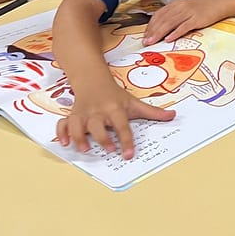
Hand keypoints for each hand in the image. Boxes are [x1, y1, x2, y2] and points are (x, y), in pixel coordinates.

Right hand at [55, 84, 175, 159]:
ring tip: (84, 149)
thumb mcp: (134, 103)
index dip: (126, 141)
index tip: (128, 155)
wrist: (94, 80)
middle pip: (97, 125)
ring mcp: (83, 114)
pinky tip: (64, 143)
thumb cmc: (115, 95)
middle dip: (102, 138)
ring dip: (78, 137)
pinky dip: (61, 133)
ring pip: (76, 124)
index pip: (122, 126)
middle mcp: (98, 112)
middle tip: (109, 150)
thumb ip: (153, 112)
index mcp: (115, 109)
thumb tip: (173, 116)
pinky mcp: (72, 115)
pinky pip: (62, 123)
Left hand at [142, 0, 234, 44]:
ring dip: (159, 33)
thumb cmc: (202, 8)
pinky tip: (169, 39)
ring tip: (152, 42)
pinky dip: (175, 33)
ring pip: (170, 23)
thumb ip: (174, 15)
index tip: (144, 35)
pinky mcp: (197, 19)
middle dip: (152, 32)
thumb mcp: (185, 8)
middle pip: (162, 20)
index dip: (150, 26)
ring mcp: (188, 12)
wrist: (220, 3)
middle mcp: (180, 7)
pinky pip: (184, 26)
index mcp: (175, 4)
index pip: (158, 15)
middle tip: (145, 42)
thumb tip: (162, 27)